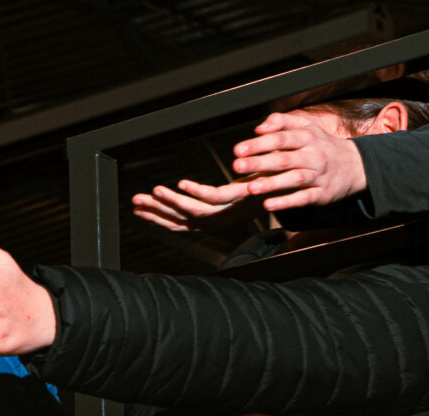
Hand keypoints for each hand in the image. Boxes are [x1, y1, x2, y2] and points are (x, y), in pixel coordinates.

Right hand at [130, 178, 255, 232]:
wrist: (293, 178)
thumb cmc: (263, 184)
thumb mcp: (233, 191)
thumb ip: (210, 194)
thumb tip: (184, 187)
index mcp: (215, 221)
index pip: (179, 223)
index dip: (157, 218)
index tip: (138, 210)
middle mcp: (219, 220)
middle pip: (181, 219)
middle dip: (156, 212)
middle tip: (135, 202)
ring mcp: (229, 211)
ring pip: (193, 211)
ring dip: (171, 202)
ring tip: (152, 192)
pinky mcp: (239, 198)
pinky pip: (213, 198)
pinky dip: (195, 191)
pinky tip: (180, 183)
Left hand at [230, 111, 367, 211]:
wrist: (356, 165)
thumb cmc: (321, 146)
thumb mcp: (307, 129)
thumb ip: (282, 123)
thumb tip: (259, 127)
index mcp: (308, 137)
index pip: (281, 138)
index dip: (259, 143)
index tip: (238, 149)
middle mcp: (314, 155)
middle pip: (285, 158)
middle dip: (260, 162)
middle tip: (237, 166)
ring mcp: (319, 175)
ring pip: (295, 178)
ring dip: (272, 183)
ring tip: (251, 188)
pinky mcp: (322, 193)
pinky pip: (304, 198)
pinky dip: (286, 202)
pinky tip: (268, 204)